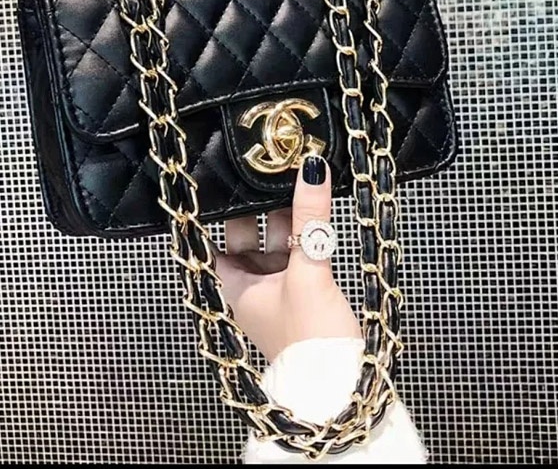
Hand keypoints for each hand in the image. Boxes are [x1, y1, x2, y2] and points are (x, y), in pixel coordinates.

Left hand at [214, 155, 361, 362]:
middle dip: (260, 211)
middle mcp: (252, 290)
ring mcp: (280, 294)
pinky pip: (298, 258)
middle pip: (248, 240)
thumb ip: (310, 218)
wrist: (343, 387)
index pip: (214, 243)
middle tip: (270, 173)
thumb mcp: (309, 270)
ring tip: (297, 183)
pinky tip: (317, 219)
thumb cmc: (310, 339)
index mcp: (235, 287)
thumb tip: (311, 170)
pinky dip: (305, 240)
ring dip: (288, 222)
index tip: (224, 185)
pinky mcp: (305, 298)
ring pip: (276, 248)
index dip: (218, 216)